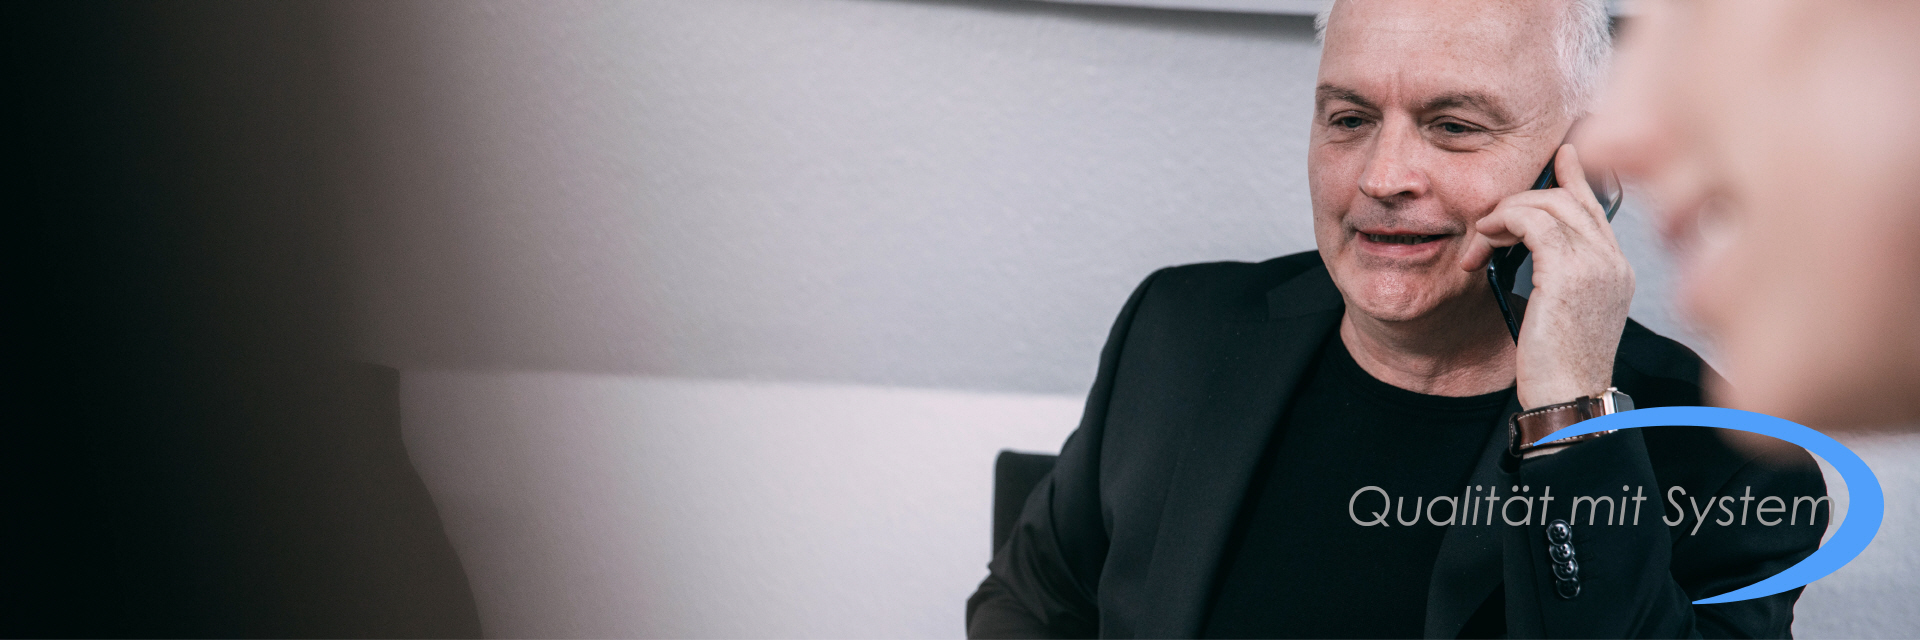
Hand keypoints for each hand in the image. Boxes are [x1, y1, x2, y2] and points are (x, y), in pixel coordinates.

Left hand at [1461, 144, 1634, 408]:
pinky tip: (1482, 246)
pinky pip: (1531, 220)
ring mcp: (1597, 264)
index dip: (1577, 175)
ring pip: (1547, 203)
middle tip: (1485, 229)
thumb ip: (1555, 275)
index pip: (1596, 207)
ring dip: (1503, 216)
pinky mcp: (1569, 271)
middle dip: (1520, 202)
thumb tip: (1523, 245)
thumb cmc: (1557, 368)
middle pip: (1569, 197)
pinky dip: (1501, 224)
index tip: (1563, 152)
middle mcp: (1614, 261)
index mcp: (1617, 270)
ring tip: (1479, 245)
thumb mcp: (1558, 313)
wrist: (1568, 401)